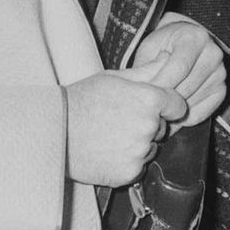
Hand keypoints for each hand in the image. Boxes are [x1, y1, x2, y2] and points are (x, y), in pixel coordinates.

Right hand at [64, 72, 188, 186]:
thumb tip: (170, 56)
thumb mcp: (114, 78)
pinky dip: (126, 162)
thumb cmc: (81, 101)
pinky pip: (138, 167)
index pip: (178, 105)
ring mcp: (139, 151)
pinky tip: (107, 151)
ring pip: (150, 148)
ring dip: (138, 144)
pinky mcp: (129, 173)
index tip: (153, 108)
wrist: (52, 132)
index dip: (166, 106)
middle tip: (120, 120)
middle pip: (162, 128)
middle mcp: (149, 126)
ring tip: (110, 136)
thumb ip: (147, 71)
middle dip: (148, 125)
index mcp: (149, 99)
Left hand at [126, 15, 226, 126]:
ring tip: (157, 106)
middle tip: (146, 105)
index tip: (144, 95)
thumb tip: (143, 93)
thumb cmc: (162, 46)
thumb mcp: (149, 48)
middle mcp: (213, 54)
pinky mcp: (221, 91)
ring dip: (172, 110)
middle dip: (164, 99)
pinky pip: (199, 114)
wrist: (181, 44)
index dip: (160, 84)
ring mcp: (220, 73)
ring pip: (191, 103)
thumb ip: (147, 68)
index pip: (180, 67)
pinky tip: (171, 109)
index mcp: (196, 38)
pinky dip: (182, 117)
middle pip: (186, 87)